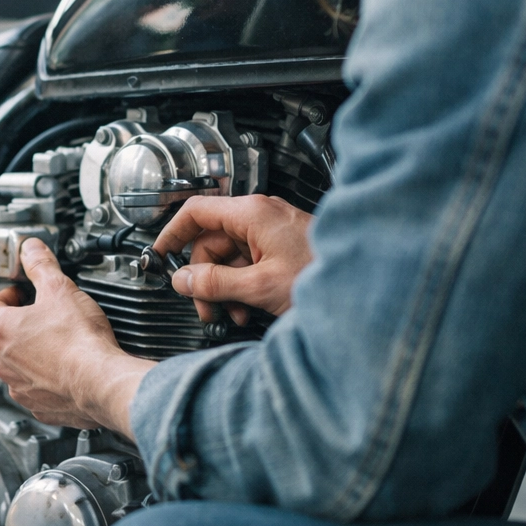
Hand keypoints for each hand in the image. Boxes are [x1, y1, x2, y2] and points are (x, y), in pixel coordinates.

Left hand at [0, 239, 153, 435]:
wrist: (101, 383)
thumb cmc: (80, 341)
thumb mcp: (60, 289)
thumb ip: (41, 265)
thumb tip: (31, 249)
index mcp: (2, 331)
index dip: (5, 297)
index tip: (21, 294)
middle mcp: (4, 363)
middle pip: (4, 336)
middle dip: (23, 324)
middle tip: (46, 315)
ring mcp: (20, 387)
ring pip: (19, 364)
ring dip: (34, 353)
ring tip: (60, 342)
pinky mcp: (39, 406)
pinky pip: (37, 388)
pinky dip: (48, 378)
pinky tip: (68, 367)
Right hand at [153, 194, 314, 324]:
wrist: (365, 286)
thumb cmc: (323, 277)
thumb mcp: (259, 286)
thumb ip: (216, 283)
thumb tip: (184, 281)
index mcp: (252, 213)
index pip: (196, 211)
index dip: (172, 233)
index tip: (159, 255)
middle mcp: (261, 216)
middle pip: (211, 242)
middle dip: (205, 277)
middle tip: (205, 306)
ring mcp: (272, 232)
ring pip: (230, 257)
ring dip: (225, 287)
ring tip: (233, 313)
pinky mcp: (283, 248)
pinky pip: (250, 263)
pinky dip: (243, 286)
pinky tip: (249, 308)